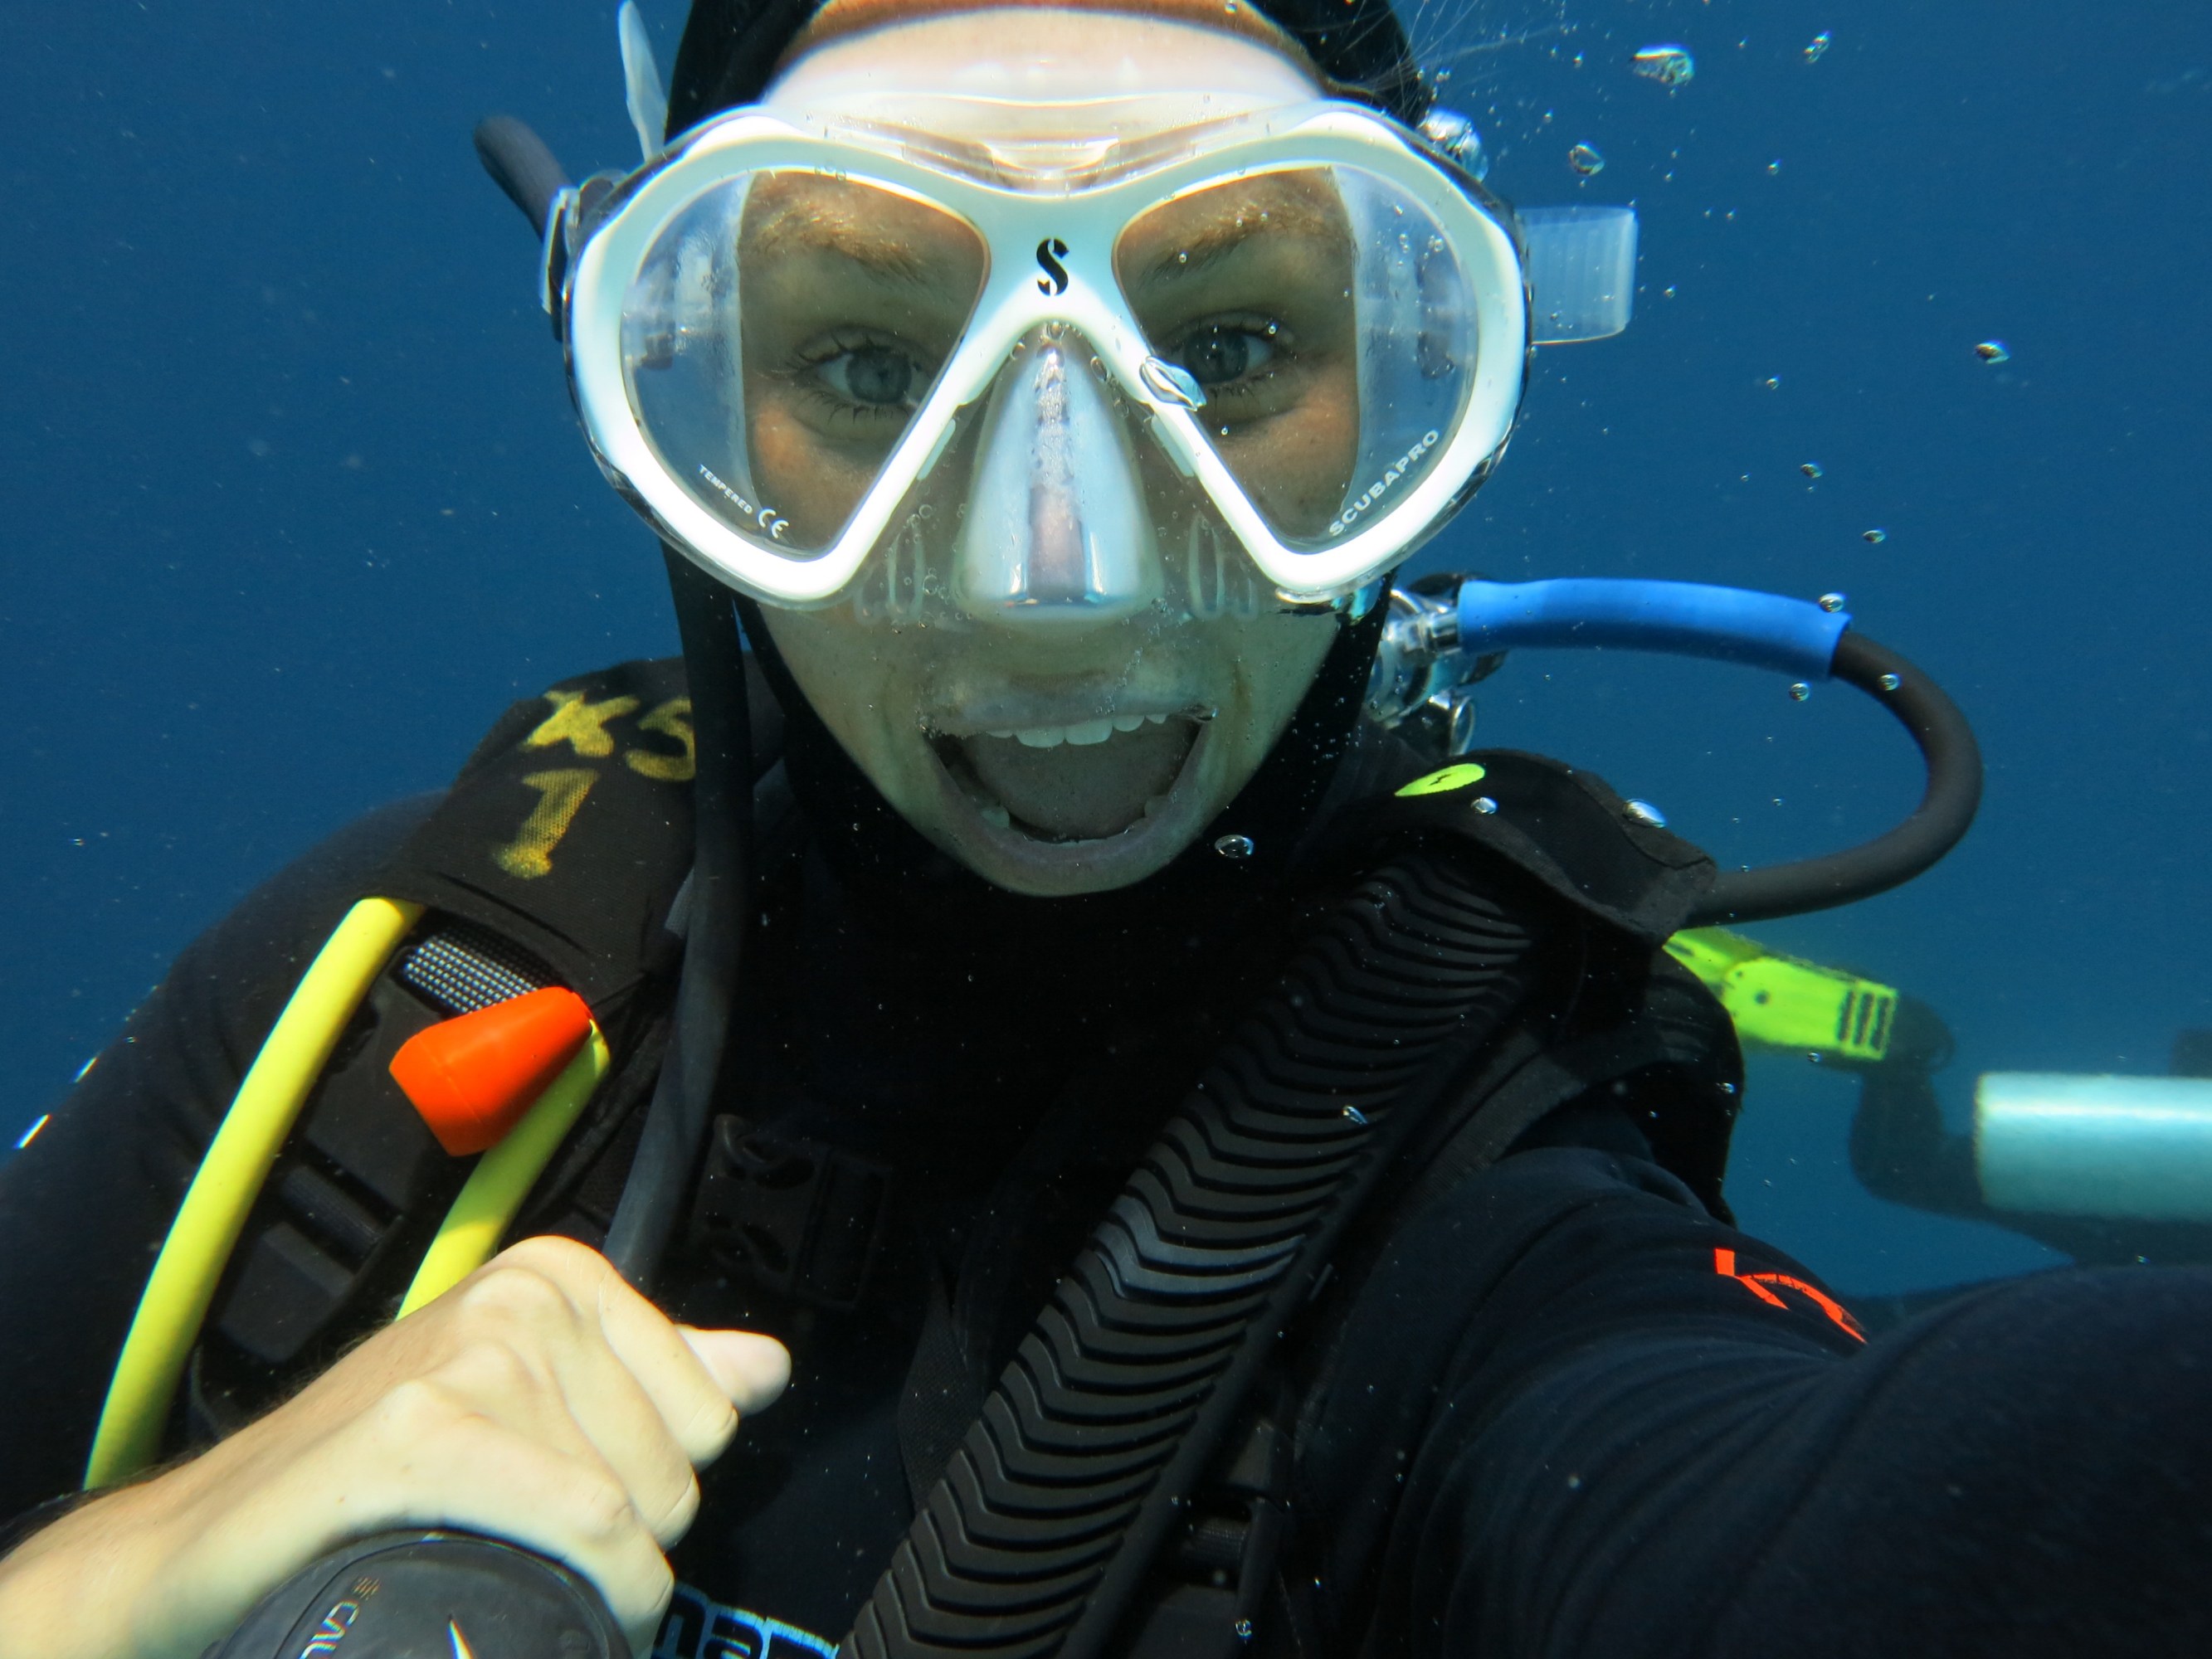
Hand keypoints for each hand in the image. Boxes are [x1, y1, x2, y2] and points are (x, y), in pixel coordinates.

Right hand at [0, 1236, 789, 1658]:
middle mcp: (517, 1298)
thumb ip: (658, 1380)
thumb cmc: (374, 1483)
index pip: (712, 1412)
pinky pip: (581, 1524)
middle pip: (678, 1467)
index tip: (587, 1515)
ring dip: (595, 1585)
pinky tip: (526, 1607)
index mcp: (556, 1278)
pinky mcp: (419, 1432)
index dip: (657, 1491)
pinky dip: (584, 1591)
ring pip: (632, 1508)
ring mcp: (468, 1357)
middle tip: (534, 1558)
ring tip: (518, 1584)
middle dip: (625, 1546)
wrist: (207, 1550)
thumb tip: (769, 1367)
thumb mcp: (527, 1406)